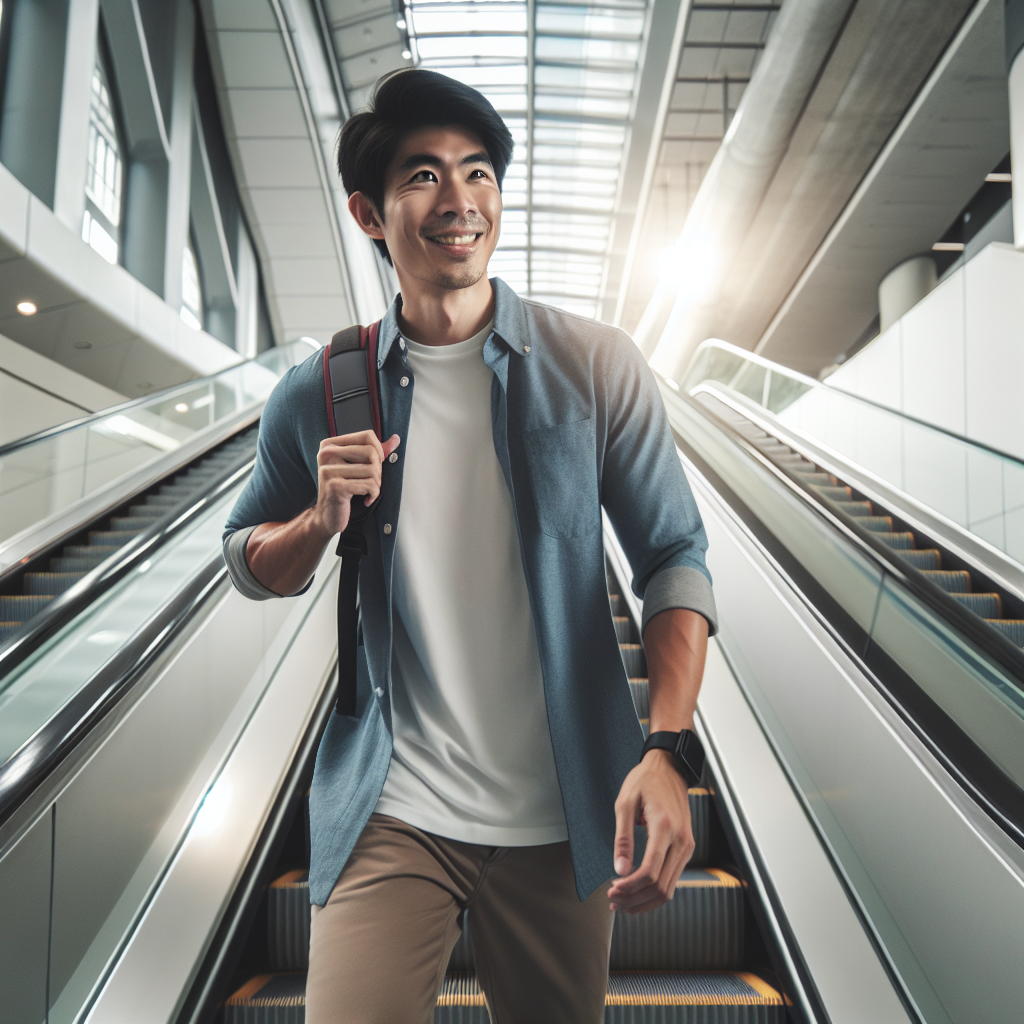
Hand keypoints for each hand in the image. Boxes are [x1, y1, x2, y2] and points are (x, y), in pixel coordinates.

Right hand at [313, 431, 400, 535]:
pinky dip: (373, 495)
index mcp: (330, 445)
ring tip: (367, 492)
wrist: (328, 515)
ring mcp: (329, 470)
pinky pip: (369, 486)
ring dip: (376, 485)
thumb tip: (396, 438)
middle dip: (378, 470)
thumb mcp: (358, 466)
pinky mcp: (335, 487)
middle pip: (371, 452)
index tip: (374, 465)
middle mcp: (326, 454)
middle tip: (371, 482)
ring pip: (372, 470)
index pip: (367, 436)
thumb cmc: (345, 489)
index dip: (379, 451)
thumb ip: (377, 452)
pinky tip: (366, 500)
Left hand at [608, 749, 693, 913]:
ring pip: (669, 889)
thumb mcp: (625, 803)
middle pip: (661, 887)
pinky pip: (672, 879)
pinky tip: (636, 891)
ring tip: (622, 901)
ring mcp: (687, 846)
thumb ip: (622, 838)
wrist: (669, 768)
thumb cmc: (645, 781)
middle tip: (613, 900)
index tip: (612, 890)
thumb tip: (619, 869)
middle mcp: (681, 841)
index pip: (650, 871)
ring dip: (644, 900)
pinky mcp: (686, 848)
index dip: (630, 887)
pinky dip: (654, 891)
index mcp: (665, 827)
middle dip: (635, 899)